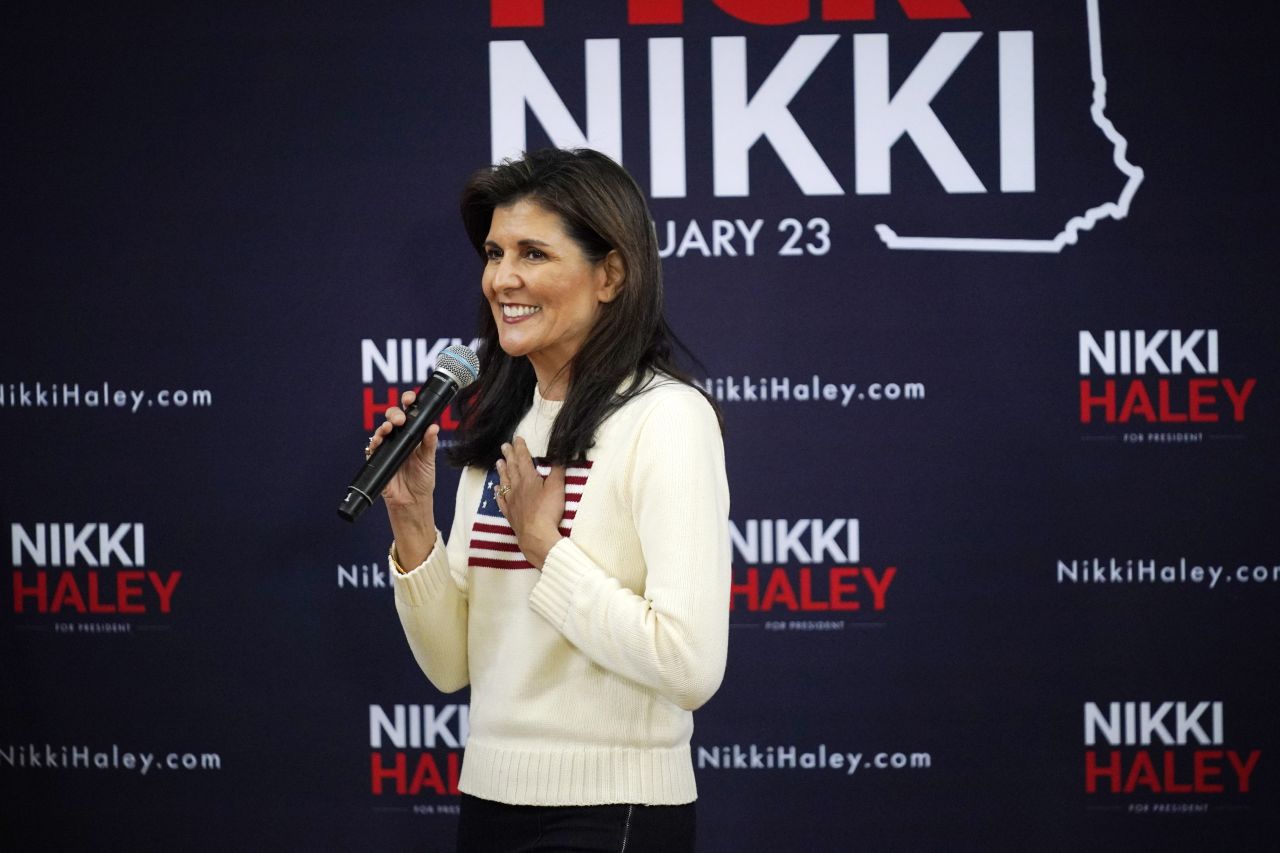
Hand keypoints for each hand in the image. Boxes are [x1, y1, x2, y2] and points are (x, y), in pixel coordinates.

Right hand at [367, 390, 440, 508]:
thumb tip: (434, 426)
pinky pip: (372, 448)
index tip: (409, 399)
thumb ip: (429, 443)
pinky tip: (378, 442)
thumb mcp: (429, 460)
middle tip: (400, 420)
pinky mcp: (378, 459)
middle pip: (392, 418)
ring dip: (383, 427)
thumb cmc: (422, 480)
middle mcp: (399, 438)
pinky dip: (374, 443)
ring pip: (381, 431)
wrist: (412, 501)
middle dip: (394, 414)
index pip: (409, 413)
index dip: (407, 402)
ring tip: (389, 429)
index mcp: (413, 435)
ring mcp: (388, 448)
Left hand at [493, 437, 565, 568]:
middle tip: (504, 446)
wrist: (536, 535)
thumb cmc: (548, 510)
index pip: (524, 459)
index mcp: (528, 479)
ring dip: (502, 471)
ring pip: (505, 482)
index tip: (517, 439)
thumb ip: (557, 470)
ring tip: (498, 462)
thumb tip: (559, 454)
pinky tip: (497, 489)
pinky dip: (499, 493)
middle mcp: (517, 487)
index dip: (521, 448)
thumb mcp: (557, 487)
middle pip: (512, 468)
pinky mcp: (510, 514)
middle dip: (509, 456)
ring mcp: (511, 501)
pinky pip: (502, 500)